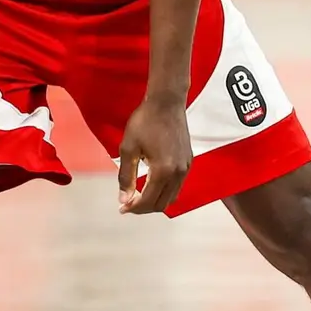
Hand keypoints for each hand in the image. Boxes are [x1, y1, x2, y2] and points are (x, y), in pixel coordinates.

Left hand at [117, 92, 193, 214]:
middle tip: (128, 203)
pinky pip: (178, 186)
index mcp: (163, 171)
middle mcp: (178, 173)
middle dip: (144, 208)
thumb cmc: (145, 121)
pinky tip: (152, 184)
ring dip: (155, 201)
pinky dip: (165, 191)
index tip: (122, 208)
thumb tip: (124, 199)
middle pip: (162, 204)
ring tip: (139, 195)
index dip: (133, 208)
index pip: (148, 201)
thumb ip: (126, 176)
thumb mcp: (128, 148)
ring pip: (172, 197)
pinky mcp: (188, 161)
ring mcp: (186, 168)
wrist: (166, 102)